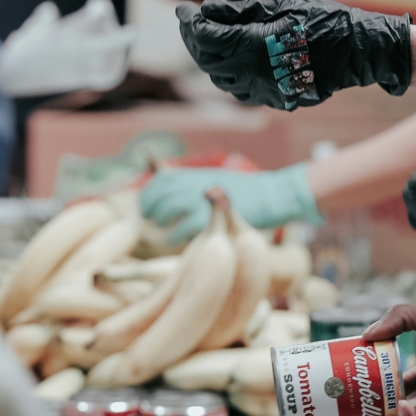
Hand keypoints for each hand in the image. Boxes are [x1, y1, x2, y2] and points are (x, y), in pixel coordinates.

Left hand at [140, 163, 322, 240]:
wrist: (271, 196)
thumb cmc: (245, 195)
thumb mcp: (217, 182)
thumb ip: (196, 187)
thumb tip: (175, 192)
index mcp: (196, 174)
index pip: (160, 180)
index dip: (149, 194)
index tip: (145, 208)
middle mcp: (195, 183)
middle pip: (159, 194)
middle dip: (150, 209)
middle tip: (149, 221)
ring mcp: (202, 199)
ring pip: (167, 208)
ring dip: (159, 221)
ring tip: (161, 230)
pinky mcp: (210, 217)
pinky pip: (182, 228)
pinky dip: (174, 236)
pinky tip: (173, 242)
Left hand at [176, 0, 410, 110]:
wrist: (356, 51)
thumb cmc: (323, 20)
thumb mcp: (280, 5)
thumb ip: (239, 10)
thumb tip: (206, 11)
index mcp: (254, 48)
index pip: (207, 38)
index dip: (190, 24)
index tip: (183, 10)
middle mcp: (255, 76)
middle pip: (208, 62)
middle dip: (194, 41)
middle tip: (189, 22)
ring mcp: (265, 93)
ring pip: (221, 81)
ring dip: (209, 61)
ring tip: (206, 39)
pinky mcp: (275, 101)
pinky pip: (241, 92)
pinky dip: (228, 75)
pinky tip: (230, 61)